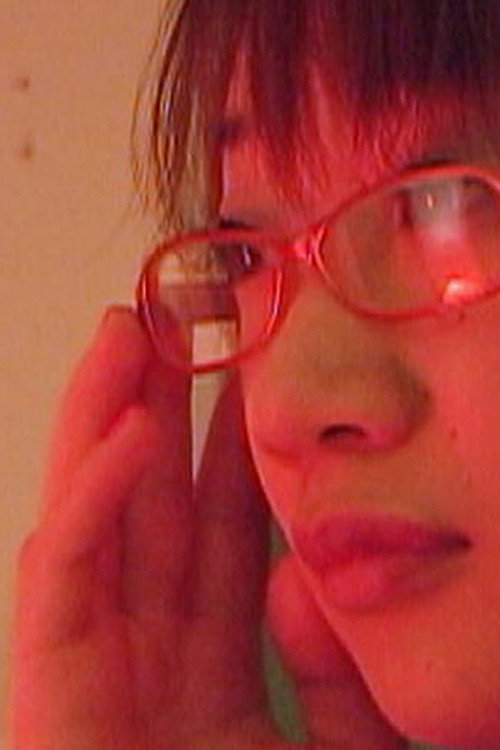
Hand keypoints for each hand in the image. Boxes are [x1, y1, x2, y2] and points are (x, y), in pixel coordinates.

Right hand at [9, 306, 407, 748]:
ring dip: (103, 424)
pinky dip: (89, 504)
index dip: (235, 451)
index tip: (255, 377)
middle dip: (160, 414)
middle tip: (181, 326)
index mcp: (212, 674)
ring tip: (126, 335)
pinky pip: (61, 581)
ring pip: (93, 518)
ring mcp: (90, 672)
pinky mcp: (45, 697)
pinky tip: (123, 432)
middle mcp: (147, 659)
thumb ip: (340, 678)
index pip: (224, 535)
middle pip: (155, 508)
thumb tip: (309, 576)